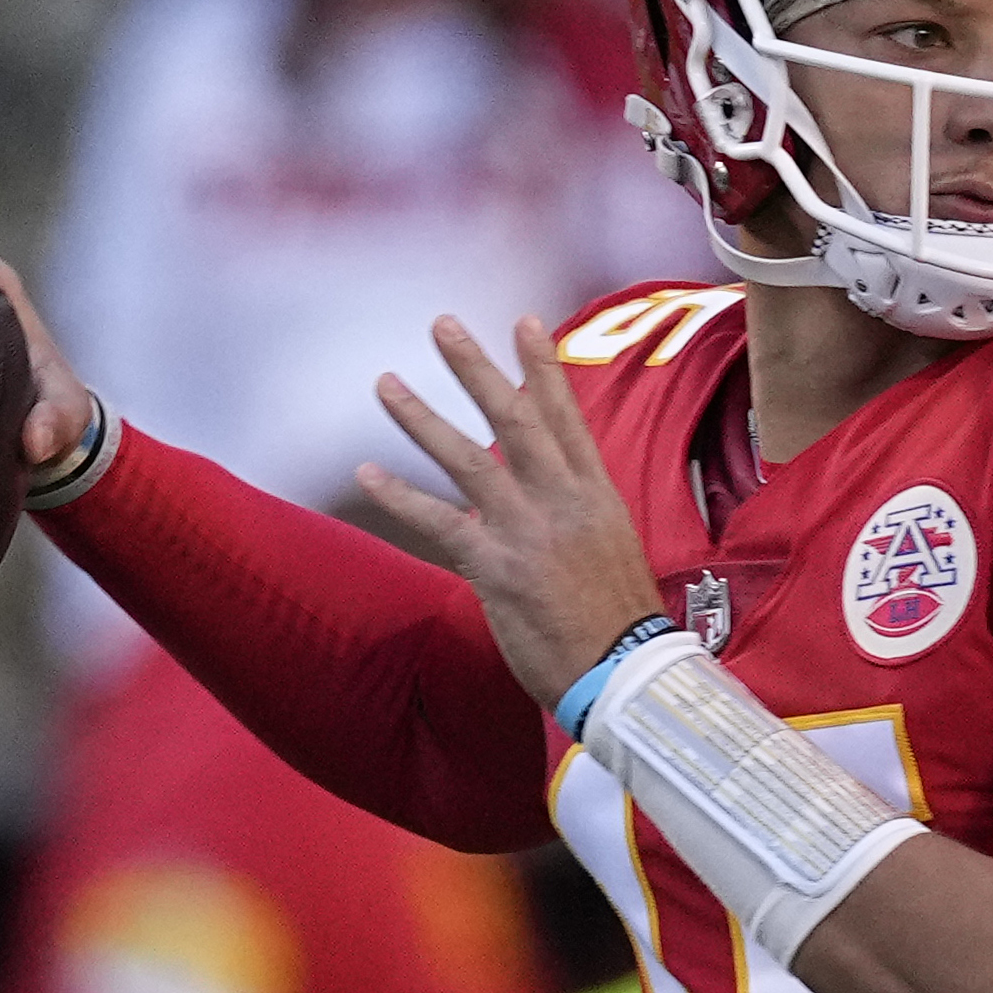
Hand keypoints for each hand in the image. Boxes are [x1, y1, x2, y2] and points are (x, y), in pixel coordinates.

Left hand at [354, 316, 668, 705]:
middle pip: (514, 419)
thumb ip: (578, 512)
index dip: (544, 367)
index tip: (525, 321)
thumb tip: (550, 495)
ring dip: (421, 418)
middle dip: (476, 369)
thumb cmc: (620, 619)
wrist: (625, 671)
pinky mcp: (497, 567)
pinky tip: (367, 473)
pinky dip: (401, 497)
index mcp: (596, 494)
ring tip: (386, 383)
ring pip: (468, 459)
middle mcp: (562, 501)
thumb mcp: (613, 547)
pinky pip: (439, 523)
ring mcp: (527, 531)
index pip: (567, 417)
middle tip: (442, 325)